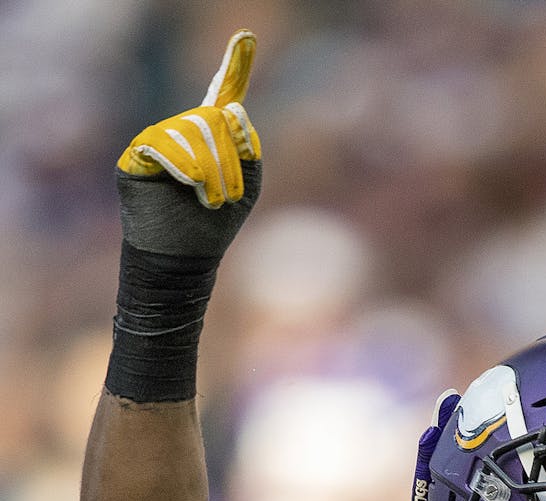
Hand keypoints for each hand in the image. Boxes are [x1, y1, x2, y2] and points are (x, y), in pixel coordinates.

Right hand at [118, 30, 260, 208]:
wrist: (183, 257)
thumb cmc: (215, 225)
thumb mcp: (247, 186)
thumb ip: (248, 148)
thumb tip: (233, 110)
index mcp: (215, 138)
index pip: (223, 94)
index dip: (234, 66)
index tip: (246, 37)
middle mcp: (184, 132)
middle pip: (212, 118)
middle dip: (227, 158)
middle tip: (226, 194)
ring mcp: (159, 140)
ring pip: (190, 130)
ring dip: (210, 168)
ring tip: (211, 198)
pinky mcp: (136, 154)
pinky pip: (162, 143)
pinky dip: (183, 164)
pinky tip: (189, 184)